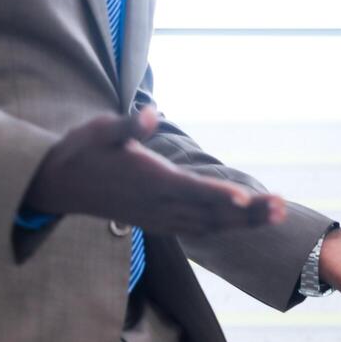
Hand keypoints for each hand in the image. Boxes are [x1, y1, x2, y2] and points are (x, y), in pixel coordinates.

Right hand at [23, 107, 285, 234]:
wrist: (58, 185)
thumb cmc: (82, 151)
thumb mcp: (99, 130)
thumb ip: (127, 125)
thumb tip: (149, 113)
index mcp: (148, 181)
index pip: (190, 191)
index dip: (219, 196)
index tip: (246, 200)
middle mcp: (157, 204)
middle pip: (209, 213)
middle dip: (248, 213)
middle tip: (282, 207)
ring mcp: (159, 217)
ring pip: (208, 224)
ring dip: (244, 221)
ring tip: (278, 213)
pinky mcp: (158, 221)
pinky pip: (198, 228)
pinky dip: (225, 225)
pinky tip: (247, 221)